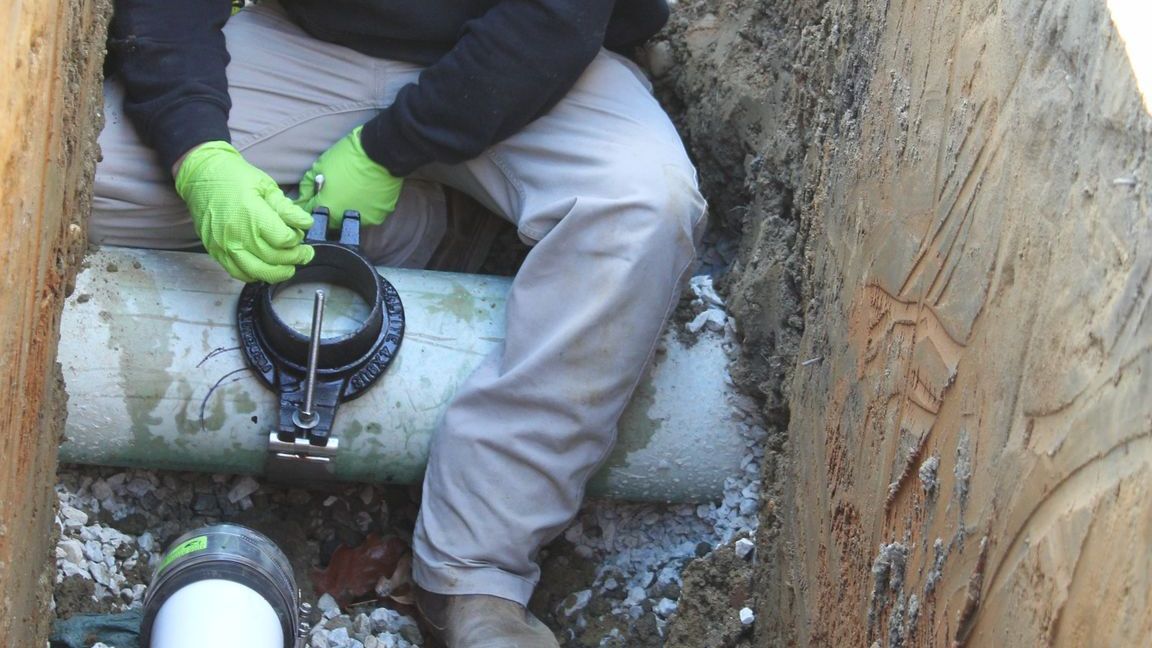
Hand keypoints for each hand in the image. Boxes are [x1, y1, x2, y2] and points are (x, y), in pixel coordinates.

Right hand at [175, 142, 314, 282]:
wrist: (201, 176)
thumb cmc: (234, 178)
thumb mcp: (266, 186)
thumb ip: (286, 208)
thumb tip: (306, 223)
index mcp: (252, 214)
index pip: (283, 239)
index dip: (296, 239)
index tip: (299, 234)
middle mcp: (237, 234)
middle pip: (274, 258)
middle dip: (294, 258)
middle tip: (304, 253)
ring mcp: (224, 246)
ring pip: (258, 272)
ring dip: (278, 273)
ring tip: (289, 266)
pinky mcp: (215, 252)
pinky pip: (238, 273)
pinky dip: (256, 275)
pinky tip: (266, 267)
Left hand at [296, 126, 403, 228]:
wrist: (379, 153)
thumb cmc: (346, 157)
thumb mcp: (319, 166)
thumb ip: (307, 186)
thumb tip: (302, 199)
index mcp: (326, 208)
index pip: (310, 215)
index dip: (312, 205)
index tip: (316, 197)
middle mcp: (343, 219)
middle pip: (331, 223)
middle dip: (329, 211)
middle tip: (335, 194)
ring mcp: (364, 220)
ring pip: (350, 220)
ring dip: (348, 211)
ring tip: (352, 194)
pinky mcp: (379, 217)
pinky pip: (368, 216)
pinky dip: (365, 208)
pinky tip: (367, 194)